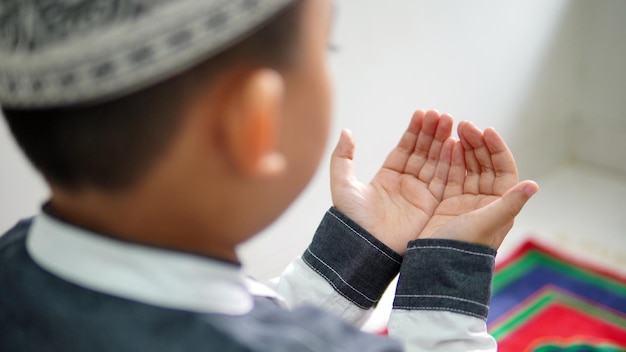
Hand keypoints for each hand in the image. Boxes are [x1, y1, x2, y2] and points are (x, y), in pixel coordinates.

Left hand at [330, 110, 454, 254]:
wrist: (364, 249)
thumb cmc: (351, 220)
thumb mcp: (342, 184)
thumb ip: (342, 157)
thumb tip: (346, 132)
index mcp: (387, 179)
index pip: (405, 149)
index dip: (414, 131)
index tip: (422, 113)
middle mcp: (406, 186)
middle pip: (423, 153)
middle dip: (432, 133)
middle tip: (440, 114)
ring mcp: (420, 196)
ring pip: (435, 163)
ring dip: (443, 143)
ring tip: (449, 121)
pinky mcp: (432, 208)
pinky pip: (443, 181)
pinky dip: (449, 162)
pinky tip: (454, 144)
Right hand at [419, 121, 538, 248]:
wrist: (438, 266)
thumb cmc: (466, 247)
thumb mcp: (489, 223)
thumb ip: (510, 203)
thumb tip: (534, 185)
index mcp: (501, 204)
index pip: (503, 169)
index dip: (497, 149)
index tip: (486, 130)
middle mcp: (486, 201)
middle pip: (484, 164)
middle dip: (477, 143)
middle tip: (465, 125)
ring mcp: (465, 201)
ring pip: (467, 167)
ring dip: (463, 148)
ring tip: (455, 129)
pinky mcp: (447, 203)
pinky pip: (450, 176)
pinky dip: (449, 160)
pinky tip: (447, 145)